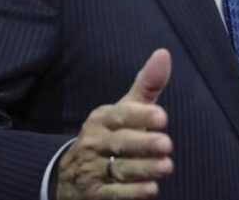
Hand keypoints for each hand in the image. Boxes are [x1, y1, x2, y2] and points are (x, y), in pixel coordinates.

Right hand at [55, 49, 173, 199]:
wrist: (72, 175)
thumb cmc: (113, 134)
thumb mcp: (126, 109)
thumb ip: (147, 85)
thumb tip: (164, 53)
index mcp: (102, 118)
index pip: (121, 115)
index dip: (141, 116)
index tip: (162, 118)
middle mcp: (94, 142)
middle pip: (120, 143)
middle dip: (144, 144)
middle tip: (166, 145)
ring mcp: (91, 169)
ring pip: (119, 169)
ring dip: (143, 169)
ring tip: (166, 166)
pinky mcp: (95, 194)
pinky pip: (114, 194)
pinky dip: (132, 193)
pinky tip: (151, 189)